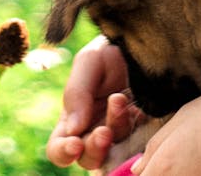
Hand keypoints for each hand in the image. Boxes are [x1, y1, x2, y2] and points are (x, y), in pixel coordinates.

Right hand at [46, 36, 142, 169]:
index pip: (58, 148)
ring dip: (116, 130)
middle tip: (104, 132)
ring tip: (122, 101)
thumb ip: (76, 93)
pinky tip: (139, 108)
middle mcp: (94, 130)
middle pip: (87, 158)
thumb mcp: (89, 62)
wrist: (140, 42)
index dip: (63, 152)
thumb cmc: (107, 52)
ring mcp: (119, 132)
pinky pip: (140, 141)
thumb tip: (73, 130)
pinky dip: (138, 128)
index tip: (75, 143)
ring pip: (114, 152)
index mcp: (72, 119)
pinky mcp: (143, 129)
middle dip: (94, 148)